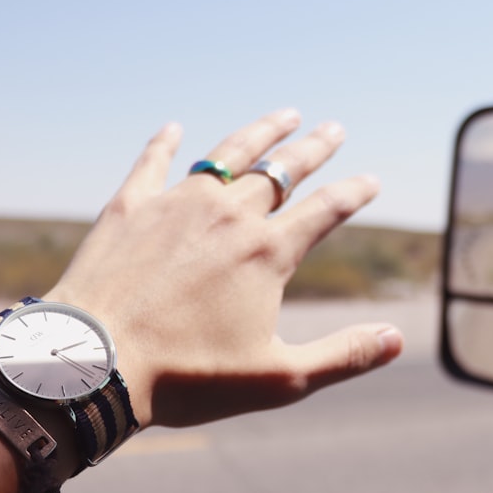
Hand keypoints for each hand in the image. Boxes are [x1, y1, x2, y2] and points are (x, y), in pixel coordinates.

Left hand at [44, 109, 403, 428]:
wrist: (94, 365)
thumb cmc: (188, 379)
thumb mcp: (280, 378)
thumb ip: (344, 355)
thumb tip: (398, 337)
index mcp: (268, 252)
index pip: (327, 210)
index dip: (355, 192)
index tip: (372, 180)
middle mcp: (229, 215)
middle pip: (283, 170)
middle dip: (314, 148)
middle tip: (334, 128)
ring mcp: (177, 204)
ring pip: (229, 155)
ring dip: (260, 133)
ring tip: (284, 114)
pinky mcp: (130, 207)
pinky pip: (153, 162)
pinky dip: (164, 143)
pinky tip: (173, 128)